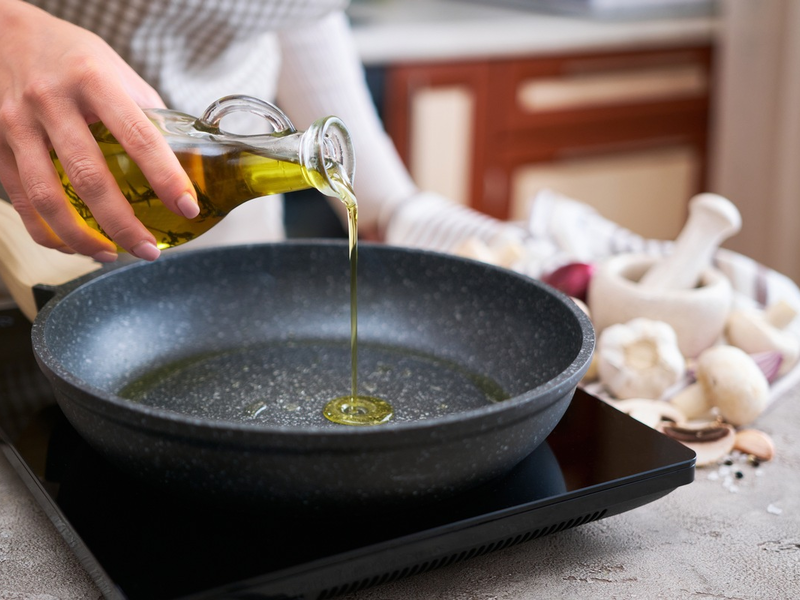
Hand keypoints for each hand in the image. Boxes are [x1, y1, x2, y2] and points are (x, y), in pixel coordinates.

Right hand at [0, 0, 198, 260]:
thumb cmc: (68, 54)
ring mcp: (16, 124)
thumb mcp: (115, 69)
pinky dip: (48, 232)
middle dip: (124, 224)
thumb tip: (183, 158)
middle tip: (149, 250)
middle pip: (90, 178)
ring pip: (47, 199)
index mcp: (93, 80)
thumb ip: (146, 112)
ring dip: (83, 239)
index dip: (166, 177)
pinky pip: (21, 201)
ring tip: (112, 255)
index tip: (187, 207)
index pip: (139, 137)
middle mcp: (51, 102)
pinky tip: (74, 244)